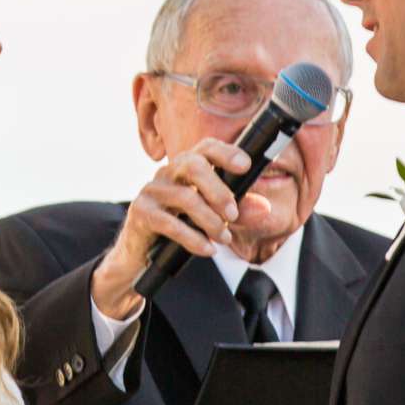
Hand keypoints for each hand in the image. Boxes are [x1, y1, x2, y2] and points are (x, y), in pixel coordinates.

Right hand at [91, 139, 252, 317]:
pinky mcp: (141, 213)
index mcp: (185, 168)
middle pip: (194, 165)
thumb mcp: (212, 219)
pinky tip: (207, 249)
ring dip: (211, 221)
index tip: (245, 166)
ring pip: (186, 197)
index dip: (226, 153)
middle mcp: (167, 173)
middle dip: (219, 191)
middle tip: (233, 215)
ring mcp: (151, 191)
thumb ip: (239, 212)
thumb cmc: (179, 230)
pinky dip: (193, 238)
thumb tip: (264, 208)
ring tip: (224, 238)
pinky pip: (170, 223)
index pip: (205, 148)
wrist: (140, 256)